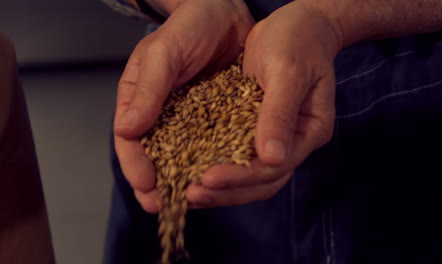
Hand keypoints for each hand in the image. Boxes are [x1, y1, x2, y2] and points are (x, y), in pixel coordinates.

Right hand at [113, 0, 253, 212]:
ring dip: (183, 181)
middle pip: (154, 155)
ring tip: (188, 203)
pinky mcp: (216, 119)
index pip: (130, 139)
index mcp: (140, 99)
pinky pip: (211, 146)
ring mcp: (189, 119)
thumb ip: (147, 88)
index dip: (135, 164)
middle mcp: (162, 114)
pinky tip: (218, 180)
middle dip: (156, 183)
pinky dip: (212, 164)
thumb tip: (127, 129)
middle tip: (162, 207)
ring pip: (182, 157)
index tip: (145, 184)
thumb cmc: (189, 26)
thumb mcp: (163, 53)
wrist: (225, 14)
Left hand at [186, 1, 339, 206]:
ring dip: (219, 187)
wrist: (298, 24)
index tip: (209, 178)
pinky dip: (215, 164)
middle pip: (261, 181)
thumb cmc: (297, 40)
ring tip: (184, 192)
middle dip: (226, 191)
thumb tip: (272, 158)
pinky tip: (189, 169)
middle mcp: (293, 141)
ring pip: (248, 174)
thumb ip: (280, 114)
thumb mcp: (288, 72)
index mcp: (309, 130)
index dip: (241, 177)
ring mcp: (276, 137)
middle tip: (190, 195)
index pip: (275, 167)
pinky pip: (236, 154)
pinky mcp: (256, 128)